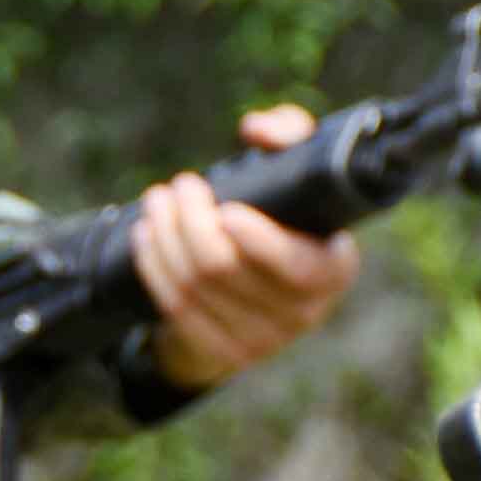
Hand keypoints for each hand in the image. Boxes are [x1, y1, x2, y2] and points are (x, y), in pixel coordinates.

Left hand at [125, 105, 361, 390]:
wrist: (265, 290)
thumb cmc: (286, 218)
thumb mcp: (297, 174)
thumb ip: (291, 136)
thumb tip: (257, 129)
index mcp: (333, 270)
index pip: (298, 267)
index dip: (260, 241)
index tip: (227, 209)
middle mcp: (303, 312)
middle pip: (227, 269)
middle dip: (192, 222)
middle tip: (179, 186)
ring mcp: (261, 340)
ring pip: (195, 286)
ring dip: (166, 238)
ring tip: (157, 203)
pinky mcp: (222, 351)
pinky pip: (176, 307)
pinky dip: (155, 267)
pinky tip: (146, 237)